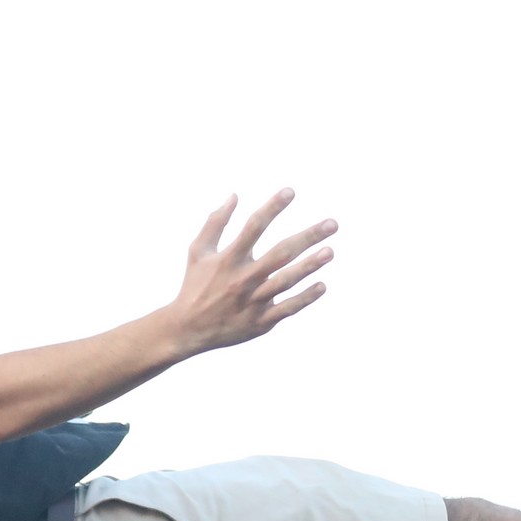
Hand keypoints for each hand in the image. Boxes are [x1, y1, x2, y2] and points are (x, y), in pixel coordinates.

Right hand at [168, 191, 334, 354]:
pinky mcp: (261, 322)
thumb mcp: (198, 251)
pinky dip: (305, 298)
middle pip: (280, 253)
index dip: (272, 207)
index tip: (291, 191)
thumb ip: (215, 223)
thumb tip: (234, 196)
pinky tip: (322, 285)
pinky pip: (287, 308)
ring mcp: (253, 301)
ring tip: (330, 251)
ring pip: (287, 281)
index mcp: (228, 259)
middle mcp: (243, 279)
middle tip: (332, 224)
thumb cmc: (195, 285)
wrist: (187, 329)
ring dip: (310, 266)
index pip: (254, 227)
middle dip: (307, 237)